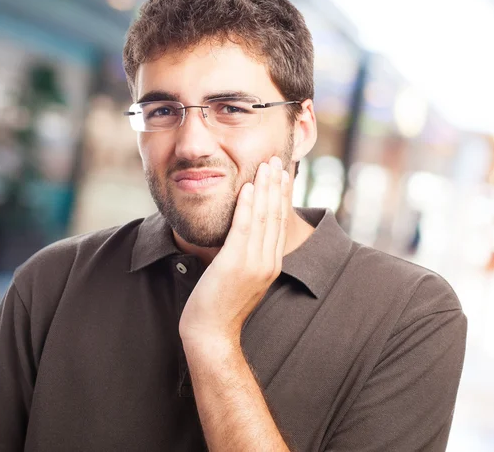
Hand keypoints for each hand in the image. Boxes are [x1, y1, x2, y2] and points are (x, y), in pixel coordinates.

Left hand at [179, 156, 290, 349]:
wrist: (212, 332)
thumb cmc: (221, 306)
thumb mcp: (243, 279)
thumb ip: (250, 257)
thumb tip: (246, 237)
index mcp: (271, 264)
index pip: (279, 223)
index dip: (281, 196)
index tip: (282, 175)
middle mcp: (267, 262)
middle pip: (275, 216)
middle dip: (277, 186)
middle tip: (277, 161)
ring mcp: (253, 263)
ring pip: (262, 218)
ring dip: (265, 188)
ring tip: (266, 165)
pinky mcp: (235, 264)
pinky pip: (243, 228)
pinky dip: (247, 206)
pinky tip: (248, 187)